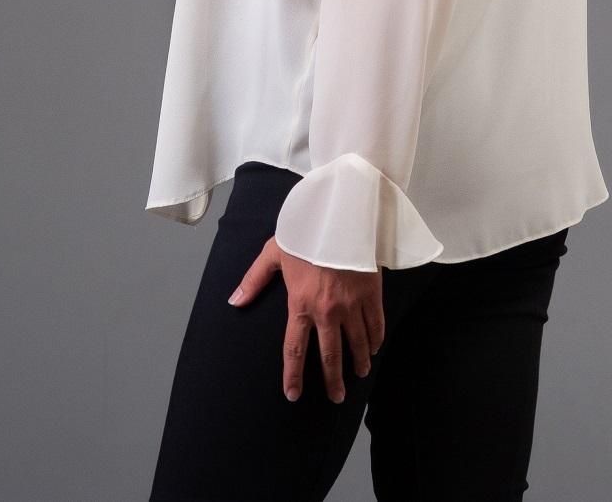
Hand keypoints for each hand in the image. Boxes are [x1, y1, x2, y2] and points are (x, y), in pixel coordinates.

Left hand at [229, 235, 384, 402]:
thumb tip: (234, 301)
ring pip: (357, 344)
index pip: (294, 349)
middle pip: (330, 355)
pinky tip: (374, 349)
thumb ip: (254, 280)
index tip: (293, 395)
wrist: (341, 214)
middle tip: (336, 396)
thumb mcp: (274, 252)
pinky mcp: (372, 294)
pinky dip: (376, 340)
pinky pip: (376, 324)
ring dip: (358, 362)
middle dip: (333, 380)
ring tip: (359, 374)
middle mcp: (327, 311)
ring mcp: (352, 304)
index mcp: (300, 304)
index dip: (293, 376)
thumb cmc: (305, 232)